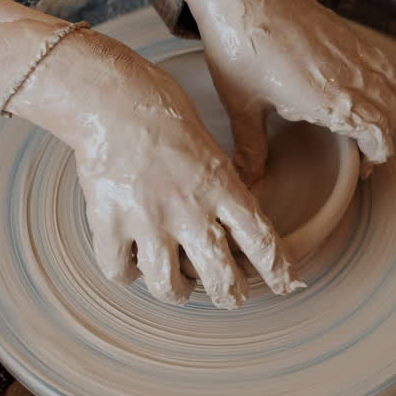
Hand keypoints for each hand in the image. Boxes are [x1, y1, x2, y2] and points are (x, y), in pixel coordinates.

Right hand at [17, 28, 300, 308]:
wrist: (110, 97)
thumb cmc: (161, 109)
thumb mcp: (208, 144)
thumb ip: (219, 183)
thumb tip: (226, 219)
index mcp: (220, 185)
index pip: (261, 239)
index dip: (277, 269)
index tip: (285, 284)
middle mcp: (189, 208)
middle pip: (221, 277)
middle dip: (230, 296)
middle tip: (230, 297)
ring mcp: (148, 219)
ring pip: (169, 286)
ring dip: (177, 292)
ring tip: (177, 287)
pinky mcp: (110, 223)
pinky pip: (120, 270)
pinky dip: (126, 272)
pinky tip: (130, 261)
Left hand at [184, 0, 395, 183]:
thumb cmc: (239, 48)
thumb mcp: (241, 106)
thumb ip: (251, 148)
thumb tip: (248, 183)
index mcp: (327, 99)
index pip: (378, 133)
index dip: (378, 155)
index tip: (365, 167)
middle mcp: (349, 75)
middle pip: (390, 113)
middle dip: (384, 137)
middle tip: (364, 152)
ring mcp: (351, 51)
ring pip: (392, 87)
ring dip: (388, 109)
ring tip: (368, 122)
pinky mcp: (346, 34)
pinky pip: (382, 63)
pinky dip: (385, 81)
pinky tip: (366, 87)